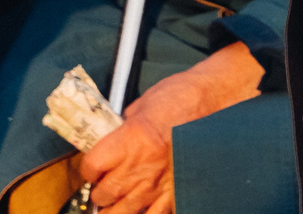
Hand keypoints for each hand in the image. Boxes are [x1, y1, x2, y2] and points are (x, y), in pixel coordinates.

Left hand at [77, 43, 264, 213]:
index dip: (88, 169)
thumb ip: (122, 129)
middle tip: (101, 189)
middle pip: (105, 193)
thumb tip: (111, 140)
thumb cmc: (179, 99)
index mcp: (128, 141)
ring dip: (116, 209)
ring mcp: (161, 185)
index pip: (92, 167)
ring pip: (126, 211)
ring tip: (113, 206)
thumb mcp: (140, 108)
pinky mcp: (178, 194)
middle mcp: (141, 168)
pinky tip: (139, 211)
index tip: (91, 169)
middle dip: (100, 193)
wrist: (214, 104)